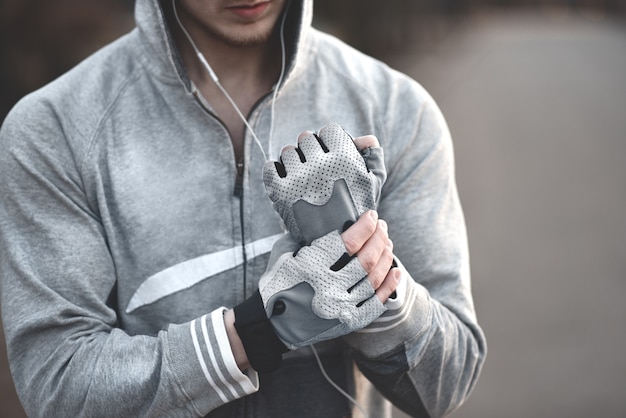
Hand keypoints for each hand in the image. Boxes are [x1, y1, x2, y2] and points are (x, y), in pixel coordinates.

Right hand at [232, 211, 398, 372]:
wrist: (272, 325)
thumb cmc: (276, 283)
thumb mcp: (283, 253)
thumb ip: (302, 235)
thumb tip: (322, 217)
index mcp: (312, 267)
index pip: (349, 242)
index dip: (365, 226)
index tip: (372, 216)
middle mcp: (329, 288)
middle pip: (367, 258)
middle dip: (379, 237)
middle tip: (382, 227)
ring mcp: (342, 307)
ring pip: (375, 278)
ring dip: (385, 256)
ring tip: (387, 243)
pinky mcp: (349, 321)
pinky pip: (377, 301)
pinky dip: (389, 284)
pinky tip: (395, 270)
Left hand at [263, 123, 386, 244]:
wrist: (332, 243)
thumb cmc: (353, 210)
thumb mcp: (372, 185)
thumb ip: (373, 158)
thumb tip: (365, 139)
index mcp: (345, 159)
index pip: (329, 130)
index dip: (330, 141)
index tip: (329, 154)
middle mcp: (321, 166)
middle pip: (306, 138)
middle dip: (310, 150)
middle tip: (314, 168)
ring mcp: (299, 178)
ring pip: (287, 151)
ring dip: (293, 161)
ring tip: (301, 177)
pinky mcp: (280, 191)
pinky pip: (270, 167)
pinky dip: (275, 172)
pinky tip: (286, 183)